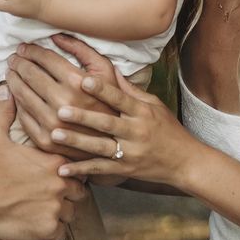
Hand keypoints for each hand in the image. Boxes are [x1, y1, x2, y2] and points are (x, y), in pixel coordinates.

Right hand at [0, 86, 85, 239]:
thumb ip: (7, 112)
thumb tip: (7, 90)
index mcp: (52, 160)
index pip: (77, 164)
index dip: (70, 169)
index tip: (59, 173)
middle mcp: (59, 183)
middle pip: (80, 190)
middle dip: (70, 192)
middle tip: (53, 193)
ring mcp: (54, 207)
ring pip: (72, 212)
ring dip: (63, 211)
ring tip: (46, 208)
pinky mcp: (46, 229)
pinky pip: (61, 231)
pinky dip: (53, 229)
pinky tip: (39, 222)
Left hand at [6, 36, 117, 158]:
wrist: (115, 141)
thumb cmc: (111, 100)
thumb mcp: (104, 70)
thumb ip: (81, 49)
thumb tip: (55, 35)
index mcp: (76, 81)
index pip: (45, 59)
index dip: (31, 50)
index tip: (23, 47)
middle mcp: (61, 102)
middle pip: (30, 75)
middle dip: (18, 63)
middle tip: (13, 58)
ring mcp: (51, 123)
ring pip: (21, 94)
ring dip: (13, 80)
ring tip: (11, 73)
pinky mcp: (44, 140)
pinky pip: (22, 116)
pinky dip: (16, 102)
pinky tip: (16, 94)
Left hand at [50, 70, 195, 187]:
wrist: (185, 162)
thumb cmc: (167, 128)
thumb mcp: (153, 104)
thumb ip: (130, 90)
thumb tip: (111, 68)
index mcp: (142, 112)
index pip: (120, 98)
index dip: (102, 89)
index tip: (83, 80)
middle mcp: (136, 132)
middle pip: (106, 122)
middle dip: (83, 116)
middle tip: (60, 109)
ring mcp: (130, 153)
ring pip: (100, 147)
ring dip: (77, 141)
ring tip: (55, 134)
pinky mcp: (125, 170)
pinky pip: (100, 170)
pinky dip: (81, 170)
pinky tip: (62, 169)